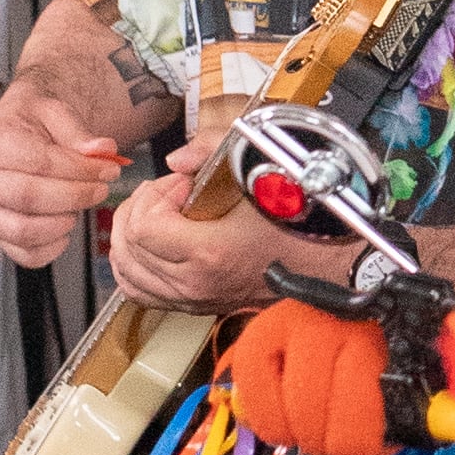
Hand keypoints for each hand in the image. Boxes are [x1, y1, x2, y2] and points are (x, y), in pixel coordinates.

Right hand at [0, 63, 140, 268]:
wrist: (10, 132)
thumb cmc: (31, 122)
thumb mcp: (53, 110)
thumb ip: (77, 131)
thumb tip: (103, 150)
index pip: (41, 163)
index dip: (81, 170)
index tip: (109, 168)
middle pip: (30, 198)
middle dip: (76, 196)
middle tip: (101, 189)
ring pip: (25, 231)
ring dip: (64, 223)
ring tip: (80, 205)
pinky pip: (23, 254)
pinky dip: (51, 250)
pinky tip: (65, 228)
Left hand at [103, 164, 304, 317]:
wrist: (327, 263)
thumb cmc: (300, 224)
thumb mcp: (259, 170)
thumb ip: (211, 149)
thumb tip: (175, 160)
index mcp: (209, 254)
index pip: (143, 228)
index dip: (155, 196)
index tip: (183, 185)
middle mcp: (195, 283)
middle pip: (128, 247)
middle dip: (141, 209)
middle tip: (168, 194)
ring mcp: (192, 299)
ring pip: (127, 271)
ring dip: (131, 236)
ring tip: (156, 214)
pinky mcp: (194, 305)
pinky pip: (140, 291)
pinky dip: (133, 266)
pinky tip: (148, 245)